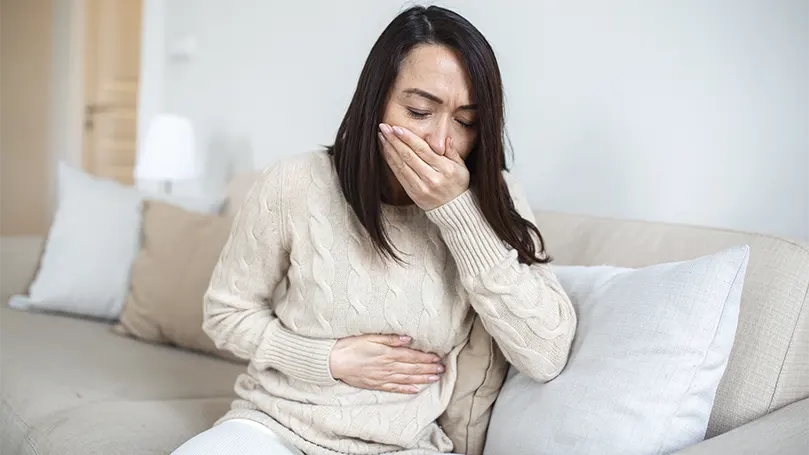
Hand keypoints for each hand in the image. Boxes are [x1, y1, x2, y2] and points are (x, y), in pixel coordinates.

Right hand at [329, 334, 444, 393]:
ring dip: (422, 379)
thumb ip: (390, 338)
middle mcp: (387, 367)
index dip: (426, 358)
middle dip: (428, 369)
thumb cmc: (350, 345)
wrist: (333, 361)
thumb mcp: (370, 336)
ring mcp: (381, 377)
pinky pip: (394, 389)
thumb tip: (408, 339)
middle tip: (442, 369)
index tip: (437, 358)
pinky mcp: (375, 384)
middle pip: (412, 369)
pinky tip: (415, 390)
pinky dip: (406, 390)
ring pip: (406, 380)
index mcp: (387, 353)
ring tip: (435, 378)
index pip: (411, 356)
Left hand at [378, 123, 469, 210]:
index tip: (396, 128)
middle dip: (394, 140)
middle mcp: (431, 178)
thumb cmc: (457, 184)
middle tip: (384, 127)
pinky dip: (390, 161)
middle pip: (409, 155)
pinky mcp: (412, 192)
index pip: (423, 149)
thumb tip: (446, 138)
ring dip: (389, 149)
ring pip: (401, 164)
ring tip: (382, 137)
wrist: (452, 209)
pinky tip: (386, 151)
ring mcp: (420, 186)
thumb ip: (453, 152)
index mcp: (445, 169)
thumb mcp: (462, 167)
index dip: (408, 138)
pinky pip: (399, 174)